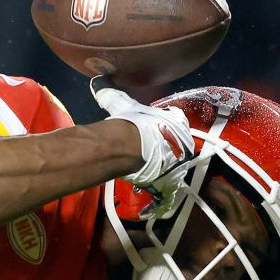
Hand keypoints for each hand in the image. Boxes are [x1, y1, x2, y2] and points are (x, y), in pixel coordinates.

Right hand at [91, 77, 196, 215]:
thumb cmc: (132, 122)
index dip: (166, 124)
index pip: (176, 121)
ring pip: (174, 169)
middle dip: (168, 149)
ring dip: (166, 171)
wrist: (133, 145)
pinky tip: (151, 198)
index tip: (156, 128)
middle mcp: (182, 144)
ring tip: (153, 172)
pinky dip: (160, 198)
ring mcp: (178, 165)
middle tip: (154, 151)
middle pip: (177, 146)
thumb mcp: (121, 103)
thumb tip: (97, 81)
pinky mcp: (170, 182)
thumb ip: (110, 93)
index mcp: (176, 123)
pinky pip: (167, 192)